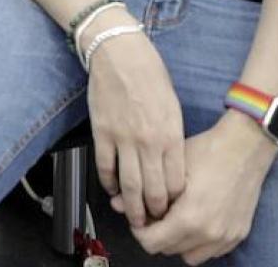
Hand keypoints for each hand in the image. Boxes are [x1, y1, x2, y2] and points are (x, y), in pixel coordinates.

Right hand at [85, 14, 185, 228]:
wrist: (121, 54)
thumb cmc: (151, 77)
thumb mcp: (174, 109)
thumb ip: (173, 140)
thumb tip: (171, 168)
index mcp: (171, 135)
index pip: (176, 183)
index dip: (175, 203)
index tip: (173, 210)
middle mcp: (148, 142)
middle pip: (153, 191)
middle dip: (154, 213)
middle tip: (154, 222)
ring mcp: (123, 139)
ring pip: (128, 186)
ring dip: (131, 207)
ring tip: (134, 217)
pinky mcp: (102, 133)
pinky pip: (105, 168)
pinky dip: (108, 184)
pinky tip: (113, 189)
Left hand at [132, 114, 277, 263]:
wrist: (246, 147)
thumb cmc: (208, 152)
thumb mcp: (170, 167)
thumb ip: (143, 191)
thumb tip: (116, 204)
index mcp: (189, 219)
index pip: (150, 243)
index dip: (139, 229)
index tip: (140, 215)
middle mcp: (208, 234)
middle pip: (167, 249)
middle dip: (157, 233)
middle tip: (156, 212)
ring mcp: (225, 237)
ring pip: (188, 255)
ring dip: (177, 241)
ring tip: (176, 217)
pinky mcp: (237, 235)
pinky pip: (210, 252)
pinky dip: (199, 242)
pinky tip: (196, 221)